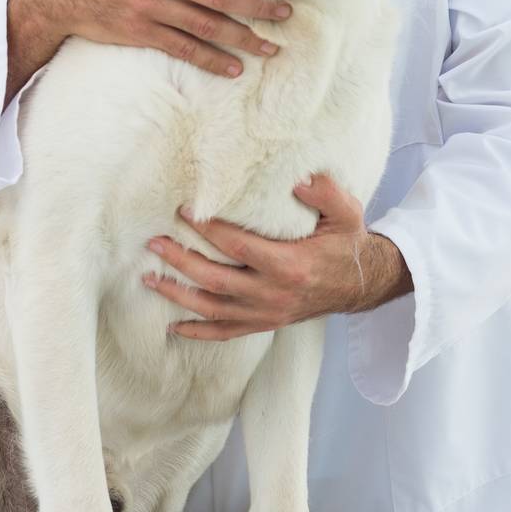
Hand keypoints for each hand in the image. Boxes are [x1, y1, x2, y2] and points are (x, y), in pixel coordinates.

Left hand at [142, 173, 411, 339]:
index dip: (208, 229)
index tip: (184, 211)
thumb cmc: (348, 243)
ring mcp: (267, 313)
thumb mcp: (346, 213)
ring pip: (213, 308)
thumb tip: (296, 179)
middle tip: (154, 242)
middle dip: (181, 261)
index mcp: (290, 265)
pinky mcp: (264, 323)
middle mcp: (273, 294)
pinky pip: (225, 333)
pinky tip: (173, 326)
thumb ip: (324, 193)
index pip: (238, 246)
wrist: (360, 284)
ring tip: (149, 277)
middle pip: (215, 279)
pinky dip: (198, 332)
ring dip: (179, 294)